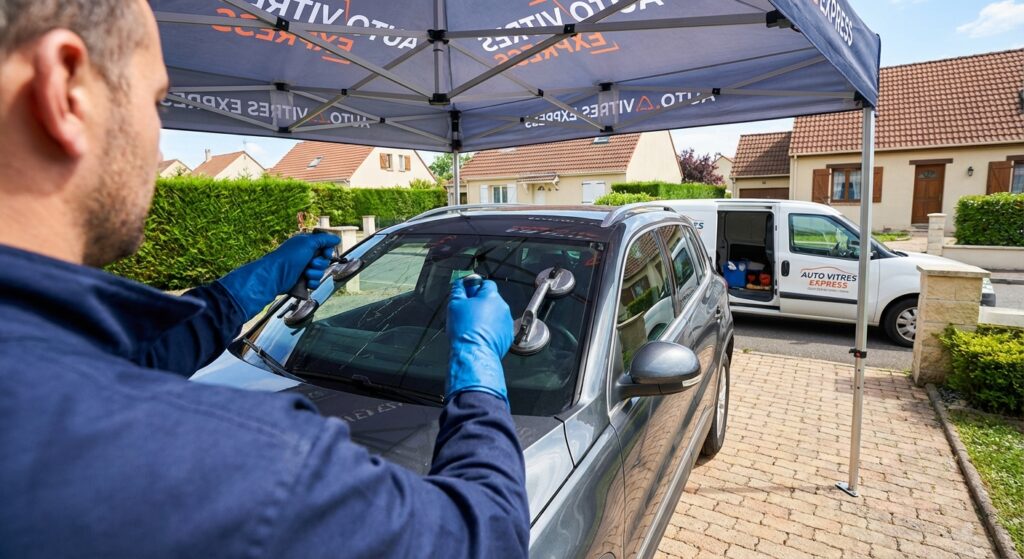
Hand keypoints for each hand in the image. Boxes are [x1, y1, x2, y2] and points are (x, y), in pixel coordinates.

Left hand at [217, 233, 339, 317]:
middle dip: (319, 263)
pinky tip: (304, 281)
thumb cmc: (289, 257)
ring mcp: (303, 269)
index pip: (325, 247)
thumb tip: (337, 239)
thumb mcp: (308, 243)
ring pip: (321, 273)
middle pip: (325, 261)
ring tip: (304, 272)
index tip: (324, 253)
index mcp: (306, 245)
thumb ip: (324, 239)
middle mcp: (305, 256)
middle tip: (310, 263)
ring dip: (314, 273)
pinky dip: (311, 283)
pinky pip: (315, 283)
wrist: (276, 275)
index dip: (327, 252)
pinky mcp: (302, 281)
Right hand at [446, 277, 513, 404]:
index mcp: (491, 297)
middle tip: (467, 312)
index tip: (468, 294)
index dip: (475, 288)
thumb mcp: (454, 305)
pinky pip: (499, 328)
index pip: (486, 283)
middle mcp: (502, 308)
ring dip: (486, 317)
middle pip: (491, 299)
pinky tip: (480, 335)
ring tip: (473, 326)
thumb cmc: (465, 331)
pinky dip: (491, 330)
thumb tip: (459, 283)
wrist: (474, 354)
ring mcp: (507, 322)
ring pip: (495, 314)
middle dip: (480, 303)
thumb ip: (458, 290)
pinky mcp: (507, 335)